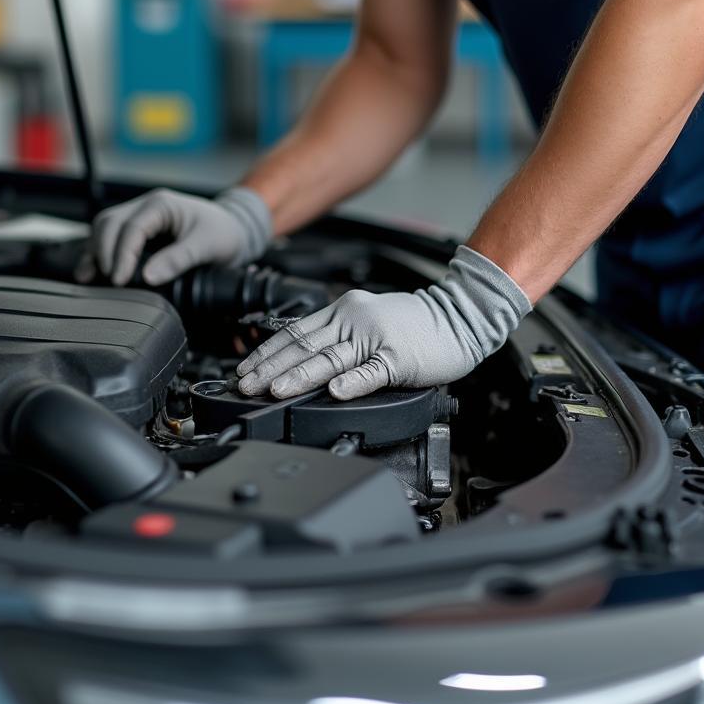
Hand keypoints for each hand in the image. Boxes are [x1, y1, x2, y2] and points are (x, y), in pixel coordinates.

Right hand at [76, 187, 271, 286]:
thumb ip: (179, 259)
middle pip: (110, 223)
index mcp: (162, 204)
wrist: (233, 230)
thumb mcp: (207, 246)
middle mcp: (146, 206)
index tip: (120, 280)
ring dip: (95, 252)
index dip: (122, 255)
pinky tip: (90, 272)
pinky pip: (110, 237)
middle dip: (103, 253)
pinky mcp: (137, 230)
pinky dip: (98, 254)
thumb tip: (148, 277)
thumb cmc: (223, 233)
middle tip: (109, 282)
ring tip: (91, 279)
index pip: (132, 227)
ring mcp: (139, 216)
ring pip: (104, 228)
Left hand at [236, 246, 530, 399]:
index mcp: (342, 311)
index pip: (294, 332)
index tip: (243, 369)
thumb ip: (337, 336)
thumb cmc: (414, 324)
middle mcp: (353, 320)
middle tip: (245, 385)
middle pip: (303, 345)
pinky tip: (336, 392)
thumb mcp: (366, 320)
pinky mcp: (398, 357)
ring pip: (330, 358)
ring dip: (300, 375)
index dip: (266, 352)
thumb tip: (301, 359)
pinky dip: (352, 382)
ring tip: (276, 389)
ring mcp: (375, 338)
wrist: (460, 316)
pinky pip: (371, 371)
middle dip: (270, 368)